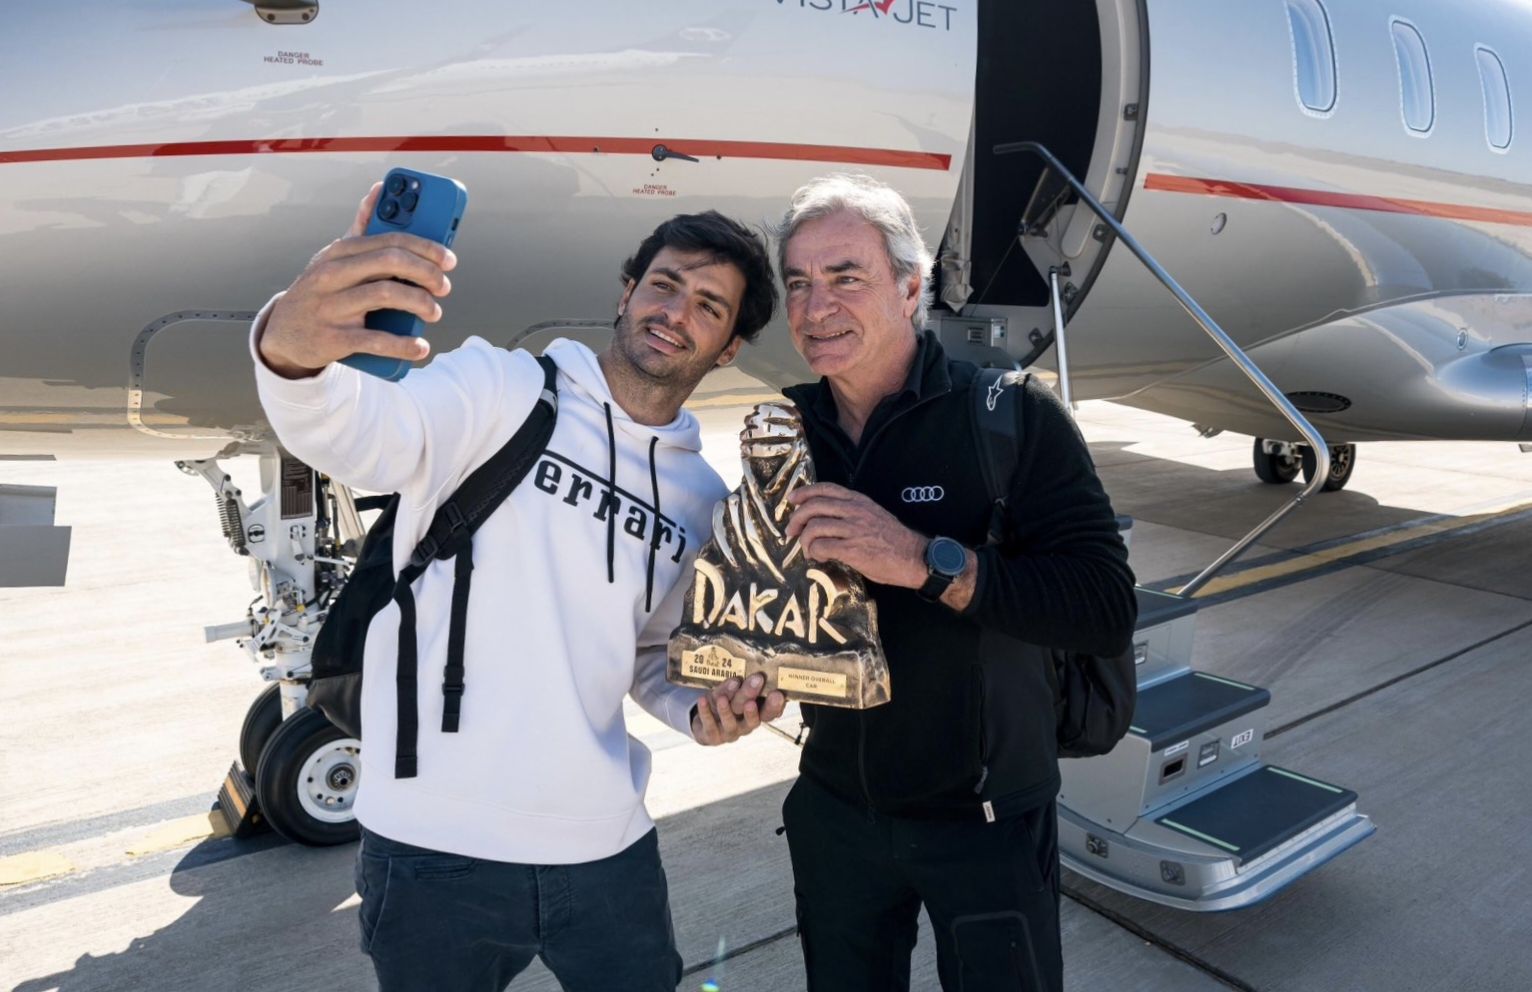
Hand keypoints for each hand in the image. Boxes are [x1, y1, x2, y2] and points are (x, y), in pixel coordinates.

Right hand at [257, 184, 456, 378]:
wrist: (284, 333)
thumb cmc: (319, 290)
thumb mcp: (333, 257)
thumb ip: (360, 227)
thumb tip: (380, 190)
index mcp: (340, 251)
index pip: (390, 240)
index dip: (426, 248)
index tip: (448, 259)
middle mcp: (333, 274)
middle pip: (390, 262)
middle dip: (427, 272)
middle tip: (444, 286)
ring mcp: (332, 306)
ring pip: (386, 295)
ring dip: (420, 304)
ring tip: (434, 312)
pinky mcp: (333, 339)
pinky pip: (376, 340)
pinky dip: (403, 344)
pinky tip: (420, 346)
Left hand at [691, 674, 787, 745]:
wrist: (704, 723)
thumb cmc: (725, 703)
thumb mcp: (732, 692)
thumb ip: (739, 686)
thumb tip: (745, 678)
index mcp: (756, 715)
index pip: (769, 713)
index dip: (774, 706)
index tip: (778, 693)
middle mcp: (745, 726)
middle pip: (751, 717)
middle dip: (751, 698)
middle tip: (756, 682)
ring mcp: (730, 733)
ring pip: (730, 724)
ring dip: (727, 711)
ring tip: (722, 699)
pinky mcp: (713, 736)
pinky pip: (709, 726)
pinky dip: (705, 713)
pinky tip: (702, 700)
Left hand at [785, 483, 926, 587]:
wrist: (914, 557)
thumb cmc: (894, 540)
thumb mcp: (873, 515)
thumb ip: (851, 513)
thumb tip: (825, 520)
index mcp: (859, 500)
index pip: (825, 488)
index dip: (804, 492)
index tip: (792, 499)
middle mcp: (854, 511)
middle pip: (813, 506)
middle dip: (796, 519)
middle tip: (791, 532)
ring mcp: (853, 529)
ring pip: (814, 527)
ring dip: (804, 541)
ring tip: (808, 551)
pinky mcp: (852, 549)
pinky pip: (821, 546)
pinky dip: (814, 552)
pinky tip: (819, 558)